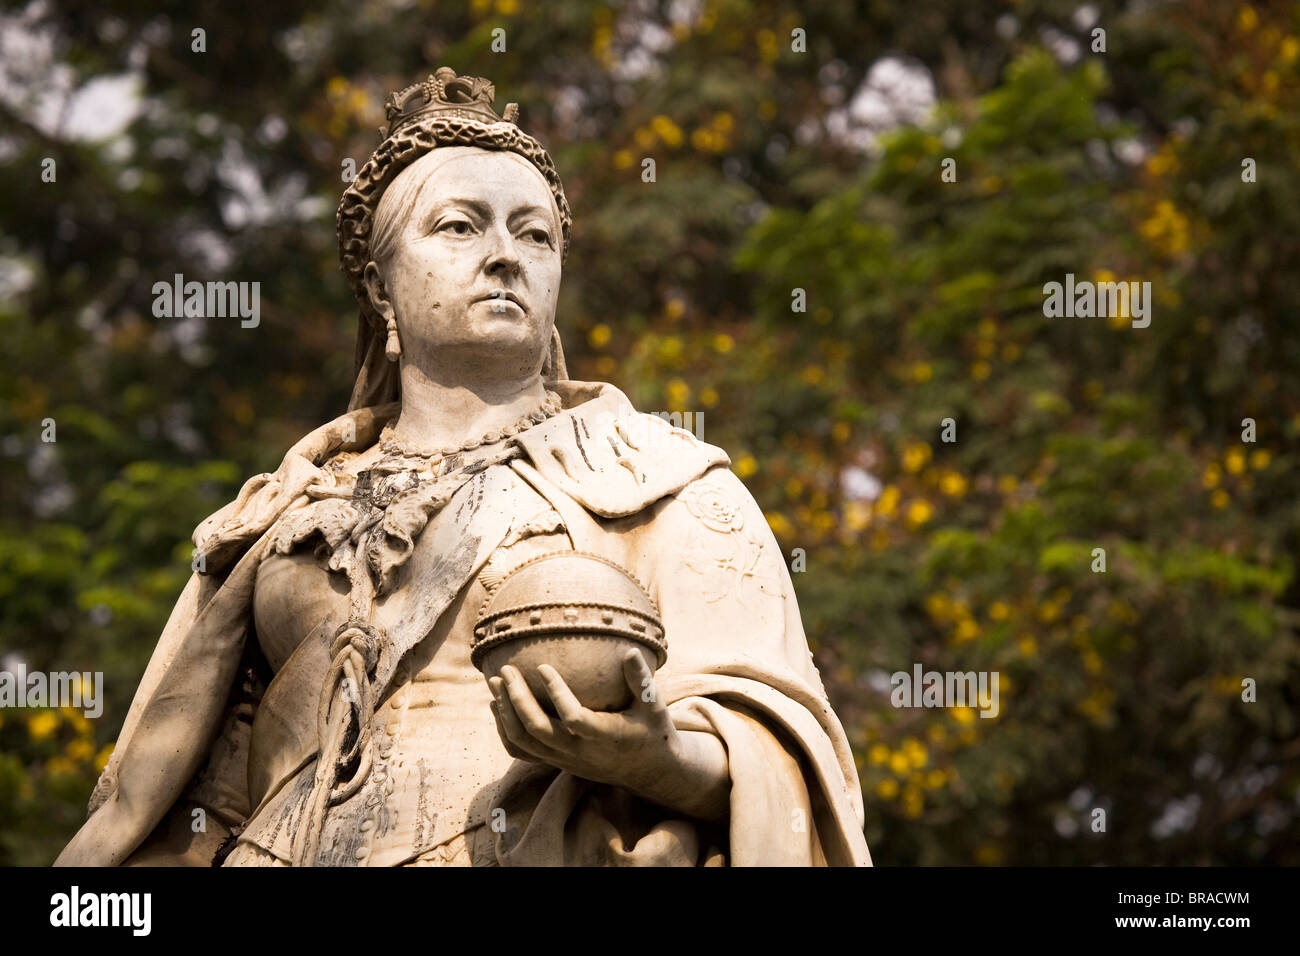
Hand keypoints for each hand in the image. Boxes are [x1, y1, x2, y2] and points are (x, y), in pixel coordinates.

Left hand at [488, 649, 729, 819]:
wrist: (648, 772)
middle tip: (506, 671)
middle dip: (516, 699)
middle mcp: (579, 752)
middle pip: (536, 729)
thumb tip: (630, 651)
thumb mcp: (653, 707)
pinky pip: (522, 752)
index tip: (542, 667)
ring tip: (495, 683)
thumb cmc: (652, 732)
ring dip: (505, 713)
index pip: (572, 718)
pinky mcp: (557, 762)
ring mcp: (564, 760)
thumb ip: (640, 681)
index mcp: (603, 737)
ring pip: (524, 742)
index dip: (556, 693)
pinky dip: (505, 730)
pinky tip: (498, 706)